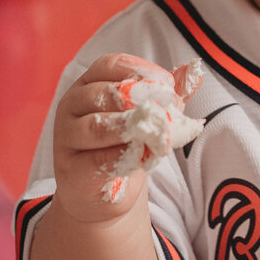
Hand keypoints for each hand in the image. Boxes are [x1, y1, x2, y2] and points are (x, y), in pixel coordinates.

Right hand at [52, 52, 201, 225]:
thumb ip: (166, 96)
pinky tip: (142, 158)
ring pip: (98, 126)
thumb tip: (192, 73)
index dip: (141, 71)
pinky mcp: (72, 169)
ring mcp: (67, 137)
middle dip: (140, 102)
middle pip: (103, 94)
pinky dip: (124, 158)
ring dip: (132, 129)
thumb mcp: (146, 117)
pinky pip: (98, 160)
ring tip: (154, 135)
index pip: (110, 65)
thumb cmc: (123, 146)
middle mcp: (72, 105)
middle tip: (166, 114)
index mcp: (89, 83)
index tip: (169, 86)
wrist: (98, 194)